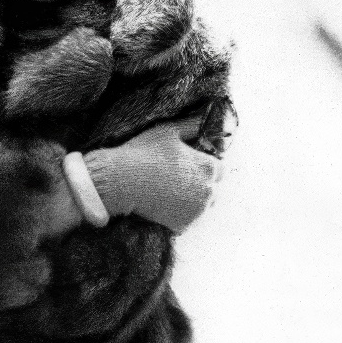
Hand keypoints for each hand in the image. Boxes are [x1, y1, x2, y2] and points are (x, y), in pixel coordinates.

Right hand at [83, 120, 224, 232]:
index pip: (219, 169)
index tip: (187, 166)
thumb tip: (206, 117)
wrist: (121, 182)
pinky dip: (180, 216)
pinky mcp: (184, 225)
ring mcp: (197, 211)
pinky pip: (188, 221)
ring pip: (202, 207)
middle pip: (212, 190)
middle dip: (200, 185)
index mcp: (209, 167)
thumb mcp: (169, 130)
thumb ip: (192, 125)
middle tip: (176, 181)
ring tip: (169, 194)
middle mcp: (209, 191)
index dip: (203, 166)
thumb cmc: (144, 153)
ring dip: (191, 202)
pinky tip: (164, 205)